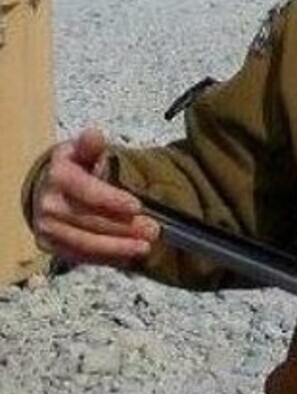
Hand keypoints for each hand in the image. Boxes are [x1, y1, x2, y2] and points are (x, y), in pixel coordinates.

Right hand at [31, 127, 158, 265]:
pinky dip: (105, 257)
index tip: (137, 206)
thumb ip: (92, 146)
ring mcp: (46, 226)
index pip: (87, 190)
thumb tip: (94, 135)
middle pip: (90, 220)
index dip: (111, 200)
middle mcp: (48, 203)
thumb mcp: (83, 151)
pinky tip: (127, 256)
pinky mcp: (49, 244)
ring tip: (145, 246)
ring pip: (85, 242)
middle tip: (153, 230)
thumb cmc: (76, 168)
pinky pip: (79, 255)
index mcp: (58, 175)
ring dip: (117, 246)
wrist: (48, 188)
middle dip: (124, 227)